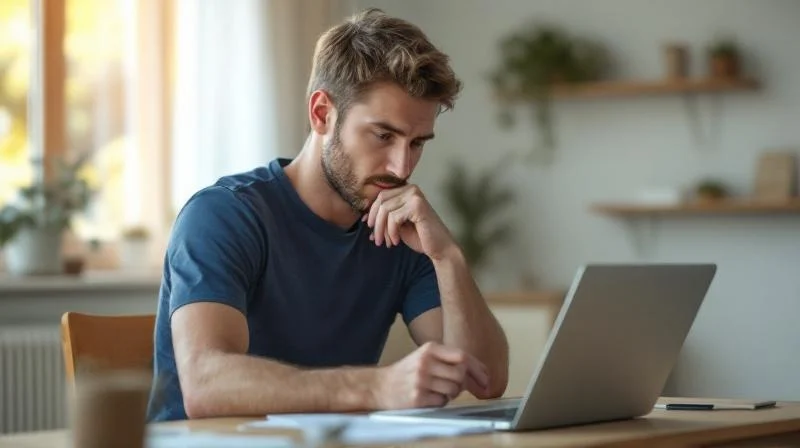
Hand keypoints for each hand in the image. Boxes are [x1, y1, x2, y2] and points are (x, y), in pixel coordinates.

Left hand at [364, 185, 455, 258]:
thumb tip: (363, 217)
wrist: (439, 248)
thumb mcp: (397, 224)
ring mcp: (415, 196)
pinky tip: (396, 241)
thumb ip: (384, 217)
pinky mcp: (417, 206)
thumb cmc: (419, 236)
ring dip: (382, 229)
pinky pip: (394, 218)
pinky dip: (392, 232)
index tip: (367, 225)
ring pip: (385, 210)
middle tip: (375, 239)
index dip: (371, 211)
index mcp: (406, 190)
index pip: (381, 196)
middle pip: (381, 201)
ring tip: (386, 242)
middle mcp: (411, 189)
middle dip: (375, 222)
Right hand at [373, 342, 489, 409]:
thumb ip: (448, 359)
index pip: (463, 356)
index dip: (478, 368)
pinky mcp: (417, 398)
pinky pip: (442, 402)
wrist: (380, 385)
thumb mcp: (425, 356)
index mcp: (429, 349)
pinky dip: (441, 402)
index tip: (486, 378)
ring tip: (441, 391)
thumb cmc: (407, 371)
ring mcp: (421, 381)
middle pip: (460, 374)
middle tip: (458, 386)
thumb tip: (479, 372)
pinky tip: (431, 397)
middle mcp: (425, 362)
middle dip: (464, 383)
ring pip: (454, 390)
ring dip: (453, 393)